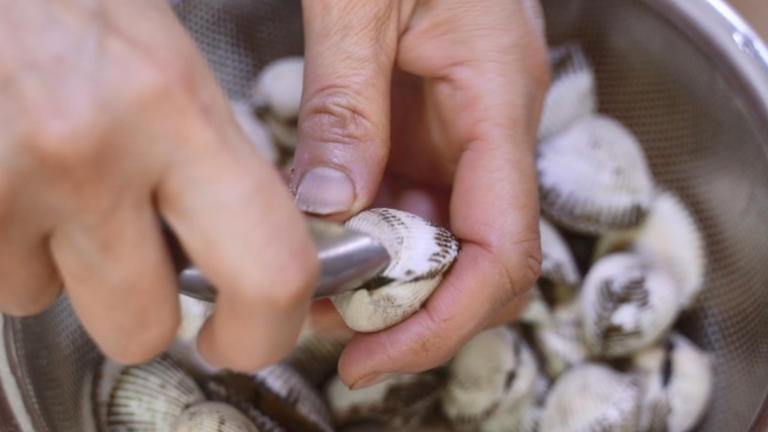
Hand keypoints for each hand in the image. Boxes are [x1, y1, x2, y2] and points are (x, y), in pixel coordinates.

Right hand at [0, 0, 316, 370]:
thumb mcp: (163, 54)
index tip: (249, 333)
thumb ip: (210, 150)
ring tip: (50, 180)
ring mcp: (4, 180)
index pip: (269, 269)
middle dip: (145, 314)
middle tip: (141, 267)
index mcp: (174, 104)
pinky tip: (8, 175)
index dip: (267, 330)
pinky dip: (2, 243)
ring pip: (45, 301)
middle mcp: (90, 151)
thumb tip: (246, 237)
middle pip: (143, 327)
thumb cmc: (66, 0)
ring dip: (57, 262)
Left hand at [293, 0, 547, 387]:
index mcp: (495, 100)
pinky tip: (326, 236)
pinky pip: (413, 202)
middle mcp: (491, 128)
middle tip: (330, 327)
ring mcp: (464, 132)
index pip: (502, 246)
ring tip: (315, 289)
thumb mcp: (360, 4)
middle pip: (479, 260)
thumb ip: (345, 104)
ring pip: (442, 240)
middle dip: (410, 310)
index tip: (377, 353)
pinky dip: (372, 235)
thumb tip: (328, 207)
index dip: (446, 318)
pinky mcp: (431, 127)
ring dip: (384, 278)